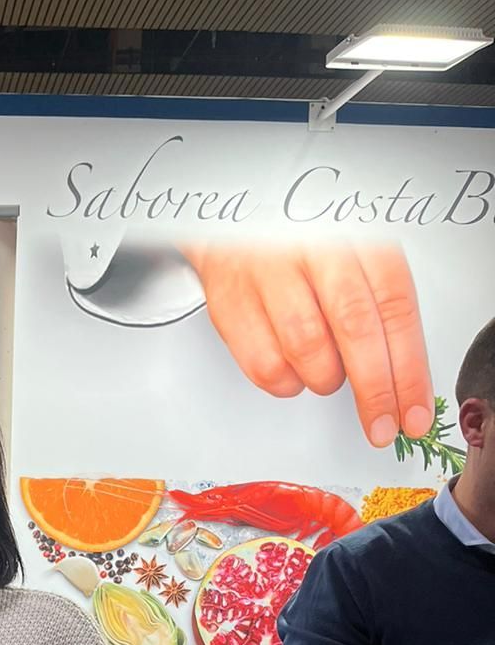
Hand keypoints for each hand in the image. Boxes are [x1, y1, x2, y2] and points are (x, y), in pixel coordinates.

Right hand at [181, 240, 432, 448]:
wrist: (233, 219)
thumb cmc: (304, 244)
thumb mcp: (356, 255)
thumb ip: (381, 307)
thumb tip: (404, 377)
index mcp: (359, 235)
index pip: (395, 310)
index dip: (408, 370)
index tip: (413, 412)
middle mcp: (315, 249)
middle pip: (355, 330)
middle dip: (374, 391)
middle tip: (380, 425)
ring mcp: (269, 272)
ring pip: (307, 350)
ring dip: (324, 379)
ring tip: (327, 372)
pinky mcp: (231, 300)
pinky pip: (265, 364)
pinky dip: (285, 381)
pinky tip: (293, 368)